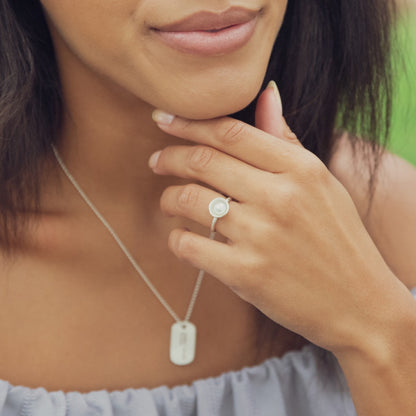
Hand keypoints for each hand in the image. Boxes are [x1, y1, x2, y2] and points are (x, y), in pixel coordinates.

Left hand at [149, 82, 408, 357]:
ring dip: (169, 198)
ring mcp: (260, 236)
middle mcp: (279, 197)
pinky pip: (189, 245)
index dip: (190, 123)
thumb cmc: (340, 240)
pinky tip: (180, 237)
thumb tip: (266, 94)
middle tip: (157, 160)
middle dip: (170, 157)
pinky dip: (176, 239)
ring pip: (190, 201)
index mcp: (300, 169)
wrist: (360, 304)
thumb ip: (286, 141)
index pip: (230, 132)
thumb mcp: (323, 183)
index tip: (165, 120)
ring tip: (168, 200)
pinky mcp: (245, 273)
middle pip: (203, 161)